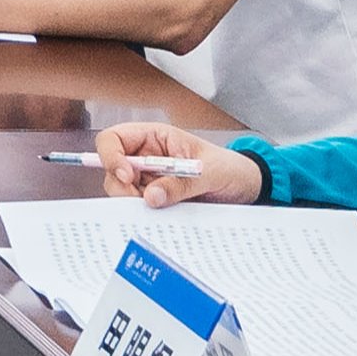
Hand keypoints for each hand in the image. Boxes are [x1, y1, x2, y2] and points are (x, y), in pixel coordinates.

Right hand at [90, 121, 262, 204]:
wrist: (245, 188)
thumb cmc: (229, 167)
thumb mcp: (210, 172)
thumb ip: (180, 183)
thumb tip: (151, 197)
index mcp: (154, 137)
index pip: (114, 139)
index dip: (111, 156)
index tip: (126, 176)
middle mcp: (145, 157)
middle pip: (112, 170)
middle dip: (121, 188)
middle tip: (142, 202)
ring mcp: (147, 180)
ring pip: (121, 192)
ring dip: (133, 204)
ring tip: (160, 209)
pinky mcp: (154, 200)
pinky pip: (138, 208)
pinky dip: (144, 215)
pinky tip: (160, 218)